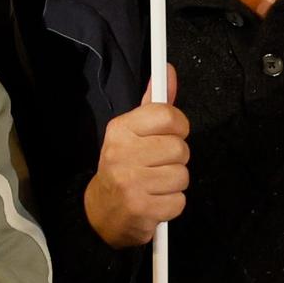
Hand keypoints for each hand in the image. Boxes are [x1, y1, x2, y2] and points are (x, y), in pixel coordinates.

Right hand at [83, 69, 186, 250]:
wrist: (101, 211)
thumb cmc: (123, 165)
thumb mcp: (132, 132)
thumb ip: (154, 104)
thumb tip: (169, 71)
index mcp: (121, 128)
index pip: (167, 115)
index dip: (178, 125)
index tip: (171, 134)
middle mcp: (122, 153)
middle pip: (179, 148)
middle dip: (176, 158)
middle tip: (159, 164)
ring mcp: (130, 182)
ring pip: (182, 176)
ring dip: (174, 183)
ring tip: (156, 183)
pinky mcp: (141, 208)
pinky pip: (179, 201)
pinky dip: (171, 204)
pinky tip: (155, 200)